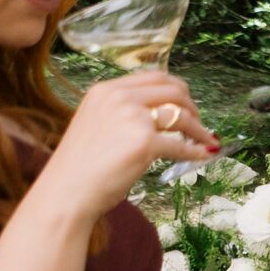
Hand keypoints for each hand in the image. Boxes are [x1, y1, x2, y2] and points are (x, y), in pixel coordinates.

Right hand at [37, 72, 216, 218]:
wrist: (65, 193)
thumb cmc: (80, 167)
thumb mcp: (97, 124)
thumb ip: (124, 112)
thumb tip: (163, 112)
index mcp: (106, 90)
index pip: (154, 77)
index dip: (177, 89)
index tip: (186, 103)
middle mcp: (119, 98)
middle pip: (173, 90)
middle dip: (192, 107)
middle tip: (199, 123)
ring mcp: (132, 118)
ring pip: (181, 115)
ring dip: (199, 129)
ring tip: (204, 140)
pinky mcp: (144, 143)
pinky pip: (180, 145)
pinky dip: (195, 151)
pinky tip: (202, 156)